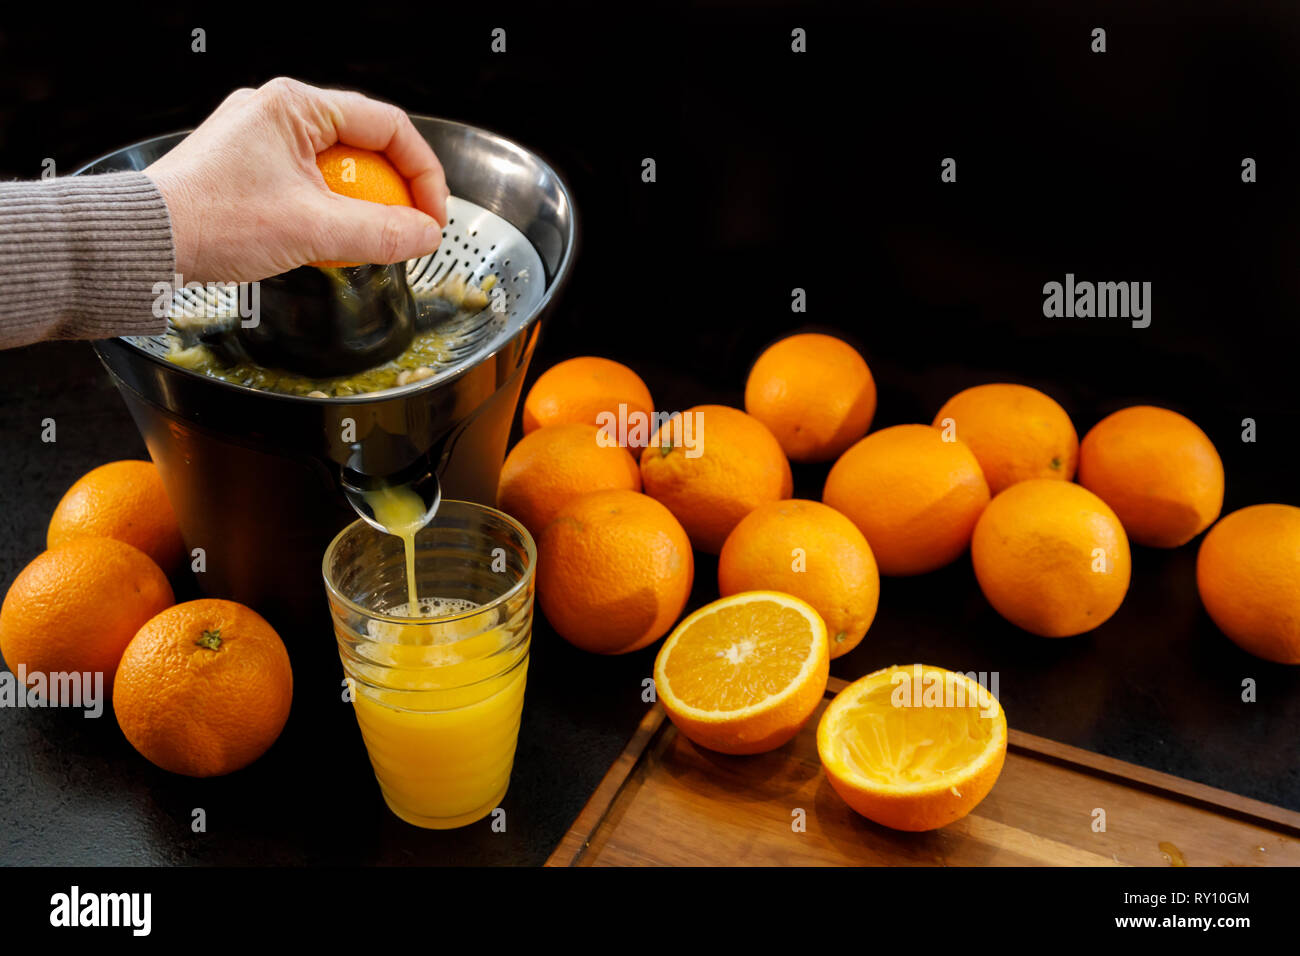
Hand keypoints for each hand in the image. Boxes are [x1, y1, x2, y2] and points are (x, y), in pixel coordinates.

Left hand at [145, 77, 449, 283]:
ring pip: (338, 167)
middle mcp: (277, 113)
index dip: (422, 172)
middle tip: (409, 230)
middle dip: (395, 191)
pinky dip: (331, 210)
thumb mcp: (312, 229)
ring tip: (368, 239)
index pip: (388, 126)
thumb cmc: (210, 220)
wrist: (146, 242)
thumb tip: (424, 235)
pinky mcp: (249, 168)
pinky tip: (330, 240)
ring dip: (362, 205)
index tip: (431, 214)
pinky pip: (310, 183)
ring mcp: (260, 139)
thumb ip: (380, 233)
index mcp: (294, 106)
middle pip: (366, 145)